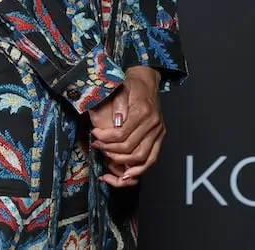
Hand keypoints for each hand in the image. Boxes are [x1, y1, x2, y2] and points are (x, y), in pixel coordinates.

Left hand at [87, 66, 164, 187]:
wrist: (147, 80)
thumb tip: (117, 122)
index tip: (94, 135)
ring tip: (108, 158)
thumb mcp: (121, 87)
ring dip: (123, 163)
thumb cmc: (131, 84)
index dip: (106, 138)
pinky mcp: (160, 138)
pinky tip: (126, 175)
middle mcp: (154, 124)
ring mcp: (159, 133)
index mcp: (143, 111)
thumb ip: (118, 104)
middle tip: (98, 146)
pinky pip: (152, 160)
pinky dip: (139, 170)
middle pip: (131, 148)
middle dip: (111, 151)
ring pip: (142, 158)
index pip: (122, 134)